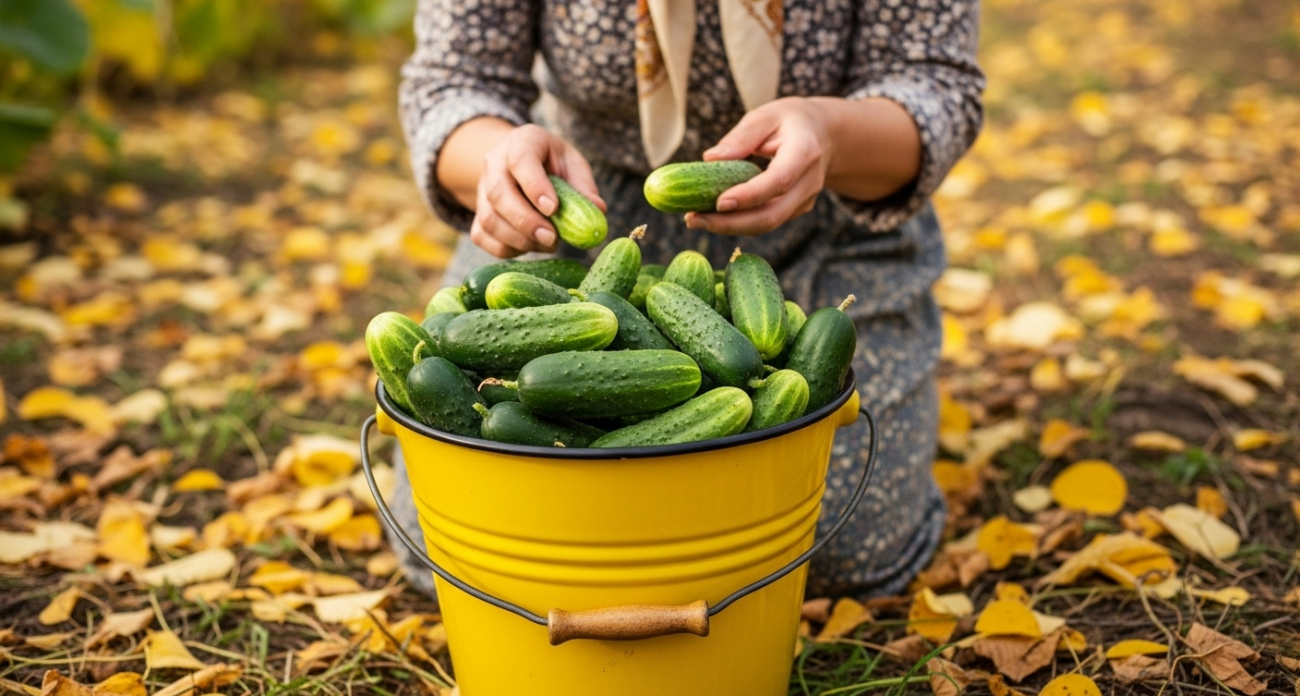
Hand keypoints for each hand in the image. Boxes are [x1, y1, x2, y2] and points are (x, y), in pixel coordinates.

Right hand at [470, 124, 604, 257]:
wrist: (520, 162)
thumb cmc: (552, 163)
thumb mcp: (572, 163)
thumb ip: (583, 186)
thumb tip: (598, 210)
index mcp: (522, 141)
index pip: (521, 160)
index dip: (535, 186)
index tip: (553, 209)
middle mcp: (495, 162)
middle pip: (498, 193)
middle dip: (526, 221)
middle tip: (552, 239)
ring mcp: (482, 188)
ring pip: (488, 219)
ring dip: (518, 239)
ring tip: (547, 243)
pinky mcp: (477, 212)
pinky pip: (482, 236)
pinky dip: (505, 249)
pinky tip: (529, 247)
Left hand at [685, 97, 831, 235]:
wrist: (824, 135)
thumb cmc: (789, 121)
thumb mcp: (766, 115)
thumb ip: (741, 136)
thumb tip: (710, 159)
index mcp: (805, 152)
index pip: (778, 181)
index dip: (749, 196)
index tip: (719, 203)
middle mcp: (809, 182)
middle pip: (772, 214)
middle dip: (730, 223)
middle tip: (693, 219)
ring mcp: (804, 201)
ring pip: (767, 224)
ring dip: (729, 227)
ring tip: (695, 220)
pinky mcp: (795, 210)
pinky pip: (766, 221)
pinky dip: (738, 223)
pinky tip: (712, 216)